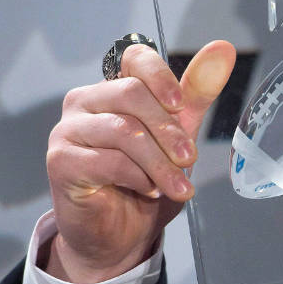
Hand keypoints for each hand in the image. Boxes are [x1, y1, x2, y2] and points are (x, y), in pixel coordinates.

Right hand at [44, 40, 235, 282]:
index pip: (134, 57)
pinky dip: (138, 177)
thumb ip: (196, 95)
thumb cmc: (147, 182)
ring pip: (123, 131)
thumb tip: (222, 49)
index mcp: (114, 89)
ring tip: (177, 185)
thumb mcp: (179, 136)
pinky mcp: (60, 161)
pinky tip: (148, 189)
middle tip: (189, 159)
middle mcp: (85, 102)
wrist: (121, 234)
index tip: (181, 104)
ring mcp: (68, 130)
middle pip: (131, 93)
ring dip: (159, 162)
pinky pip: (107, 161)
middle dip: (169, 130)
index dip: (161, 75)